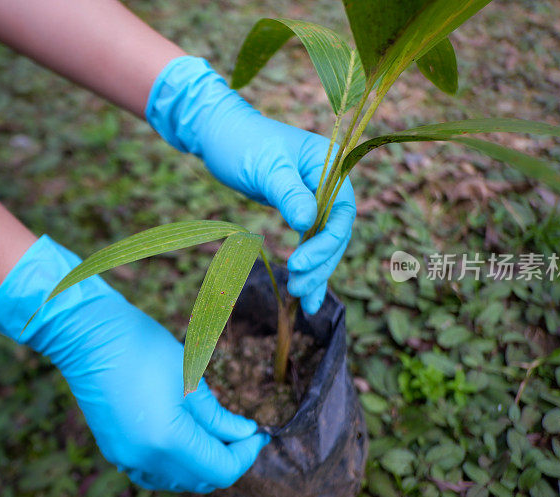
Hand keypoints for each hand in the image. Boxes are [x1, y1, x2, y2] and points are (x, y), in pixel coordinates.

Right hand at [0, 236, 268, 492]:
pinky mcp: (115, 451)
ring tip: (214, 432)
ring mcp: (126, 458)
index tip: (259, 433)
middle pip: (201, 479)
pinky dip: (176, 464)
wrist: (89, 337)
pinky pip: (154, 473)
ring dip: (201, 463)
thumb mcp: (191, 379)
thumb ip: (218, 415)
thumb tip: (244, 434)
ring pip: (178, 480)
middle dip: (227, 458)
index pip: (221, 469)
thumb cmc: (142, 348)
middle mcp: (146, 459)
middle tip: (241, 432)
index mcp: (168, 440)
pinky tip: (184, 438)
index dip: (246, 454)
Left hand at [146, 56, 356, 314]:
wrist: (219, 133)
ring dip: (316, 271)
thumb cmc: (240, 141)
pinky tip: (306, 296)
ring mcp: (315, 197)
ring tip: (303, 301)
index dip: (325, 242)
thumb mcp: (264, 166)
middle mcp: (328, 182)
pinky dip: (309, 266)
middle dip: (320, 263)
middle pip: (336, 231)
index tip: (299, 263)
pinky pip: (310, 240)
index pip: (341, 210)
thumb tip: (308, 224)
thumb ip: (288, 193)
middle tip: (299, 289)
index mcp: (329, 163)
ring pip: (324, 241)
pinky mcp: (299, 209)